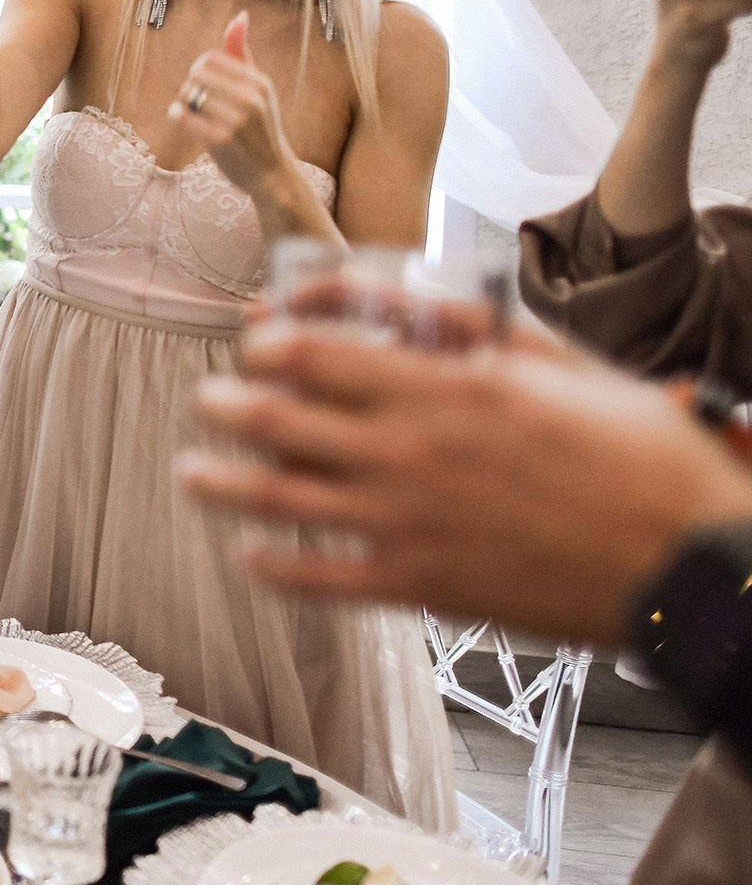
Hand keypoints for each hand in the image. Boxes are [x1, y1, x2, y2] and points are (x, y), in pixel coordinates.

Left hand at [167, 13, 307, 206]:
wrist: (272, 174)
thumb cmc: (262, 128)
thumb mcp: (259, 89)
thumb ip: (242, 54)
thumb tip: (240, 15)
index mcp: (260, 83)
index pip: (211, 59)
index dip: (200, 71)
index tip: (206, 85)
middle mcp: (251, 99)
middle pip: (196, 74)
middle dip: (190, 86)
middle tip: (197, 101)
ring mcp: (236, 121)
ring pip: (187, 95)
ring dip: (184, 104)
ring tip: (194, 114)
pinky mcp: (220, 142)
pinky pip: (182, 116)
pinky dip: (177, 115)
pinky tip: (182, 119)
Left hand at [179, 326, 751, 644]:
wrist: (691, 561)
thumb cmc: (637, 453)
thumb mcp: (560, 361)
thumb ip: (473, 325)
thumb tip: (407, 296)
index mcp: (444, 387)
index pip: (312, 351)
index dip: (267, 342)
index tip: (258, 341)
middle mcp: (410, 451)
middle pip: (274, 418)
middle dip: (226, 404)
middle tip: (214, 401)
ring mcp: (408, 523)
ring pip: (275, 499)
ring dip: (218, 482)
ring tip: (193, 472)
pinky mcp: (421, 587)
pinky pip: (320, 580)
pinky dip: (271, 566)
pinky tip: (249, 552)